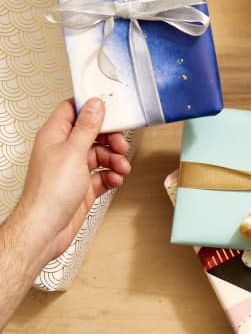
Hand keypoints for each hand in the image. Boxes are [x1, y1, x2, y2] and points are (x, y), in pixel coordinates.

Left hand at [14, 98, 131, 265]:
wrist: (47, 229)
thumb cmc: (50, 193)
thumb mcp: (74, 152)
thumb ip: (87, 127)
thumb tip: (95, 104)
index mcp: (54, 136)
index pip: (72, 110)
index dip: (91, 108)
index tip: (111, 110)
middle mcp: (63, 150)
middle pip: (92, 133)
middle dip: (111, 138)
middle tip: (121, 144)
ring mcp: (73, 168)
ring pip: (101, 155)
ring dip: (115, 160)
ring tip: (121, 168)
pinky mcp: (82, 186)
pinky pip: (103, 174)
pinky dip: (112, 176)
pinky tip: (115, 180)